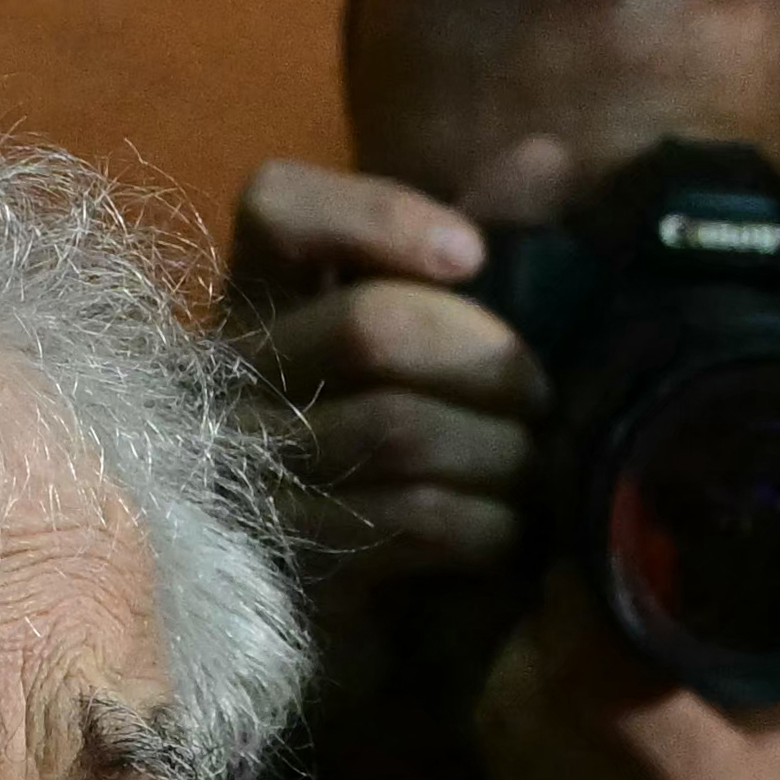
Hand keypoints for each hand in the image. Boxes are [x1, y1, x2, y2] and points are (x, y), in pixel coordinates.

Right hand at [224, 148, 571, 706]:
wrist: (351, 623)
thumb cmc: (397, 453)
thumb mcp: (435, 336)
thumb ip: (484, 244)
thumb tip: (545, 157)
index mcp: (260, 299)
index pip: (275, 206)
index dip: (378, 213)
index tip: (472, 254)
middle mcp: (233, 378)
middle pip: (371, 324)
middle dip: (489, 355)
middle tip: (545, 392)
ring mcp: (251, 475)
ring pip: (400, 429)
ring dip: (503, 451)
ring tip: (546, 469)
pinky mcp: (290, 565)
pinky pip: (407, 521)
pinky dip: (485, 524)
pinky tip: (515, 533)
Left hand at [470, 551, 779, 779]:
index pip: (592, 654)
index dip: (589, 578)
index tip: (616, 531)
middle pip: (528, 674)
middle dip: (556, 612)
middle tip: (599, 573)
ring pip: (498, 716)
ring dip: (533, 662)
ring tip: (584, 629)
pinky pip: (502, 771)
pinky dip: (530, 729)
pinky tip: (576, 713)